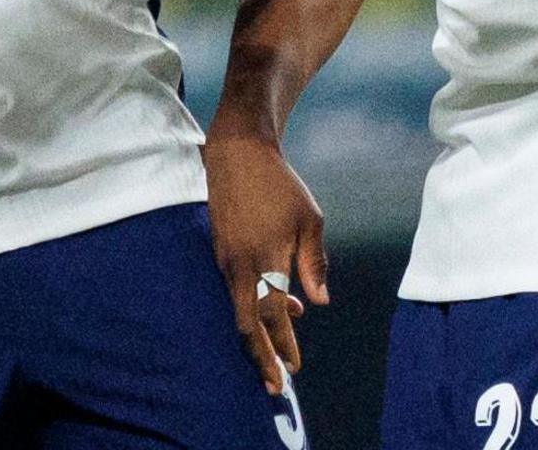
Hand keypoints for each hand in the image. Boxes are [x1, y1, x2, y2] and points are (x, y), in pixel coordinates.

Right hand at [203, 133, 330, 393]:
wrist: (237, 152)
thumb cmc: (279, 184)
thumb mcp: (309, 220)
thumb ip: (313, 263)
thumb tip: (318, 303)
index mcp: (264, 257)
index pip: (273, 314)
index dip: (283, 344)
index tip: (293, 368)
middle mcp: (239, 264)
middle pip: (246, 323)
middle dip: (260, 357)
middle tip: (274, 384)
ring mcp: (224, 258)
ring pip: (239, 308)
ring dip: (258, 333)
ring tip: (280, 352)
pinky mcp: (219, 251)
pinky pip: (235, 289)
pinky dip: (253, 306)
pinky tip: (278, 304)